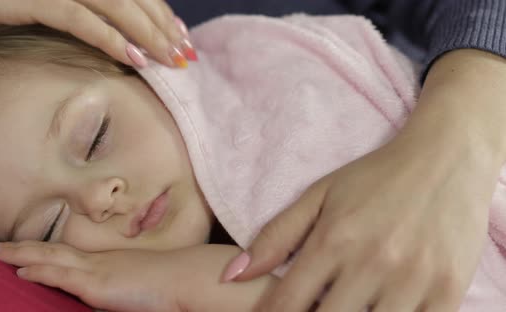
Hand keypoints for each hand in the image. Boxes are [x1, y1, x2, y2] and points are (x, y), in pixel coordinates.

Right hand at [0, 0, 193, 66]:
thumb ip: (80, 7)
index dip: (158, 10)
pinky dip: (112, 39)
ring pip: (115, 4)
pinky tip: (136, 61)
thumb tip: (117, 33)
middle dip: (162, 24)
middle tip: (185, 53)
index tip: (178, 36)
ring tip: (171, 61)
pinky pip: (82, 18)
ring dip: (148, 33)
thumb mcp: (45, 0)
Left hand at [0, 241, 276, 311]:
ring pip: (51, 257)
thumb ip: (127, 288)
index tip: (29, 253)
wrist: (188, 279)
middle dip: (25, 249)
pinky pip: (61, 275)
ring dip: (22, 254)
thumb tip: (117, 295)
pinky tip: (20, 270)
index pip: (73, 256)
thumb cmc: (174, 285)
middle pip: (55, 250)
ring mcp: (98, 269)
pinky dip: (39, 270)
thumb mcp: (145, 287)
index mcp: (112, 263)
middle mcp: (101, 261)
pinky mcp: (98, 283)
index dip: (49, 252)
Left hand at [222, 50, 505, 310]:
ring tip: (344, 305)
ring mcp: (413, 280)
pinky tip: (378, 309)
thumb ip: (275, 236)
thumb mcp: (320, 195)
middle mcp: (371, 262)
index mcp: (334, 239)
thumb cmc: (375, 178)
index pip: (287, 303)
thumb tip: (230, 276)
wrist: (444, 158)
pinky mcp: (448, 290)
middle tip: (309, 308)